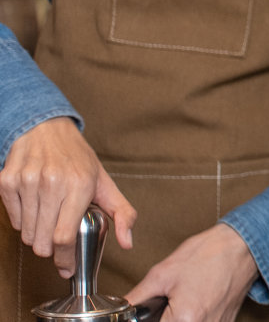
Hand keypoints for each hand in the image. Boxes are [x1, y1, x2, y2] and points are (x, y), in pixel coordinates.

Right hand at [0, 116, 135, 275]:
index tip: (67, 267)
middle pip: (42, 241)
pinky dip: (24, 222)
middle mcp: (51, 183)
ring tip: (49, 219)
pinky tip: (35, 206)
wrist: (46, 129)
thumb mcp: (105, 182)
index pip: (65, 236)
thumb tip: (127, 243)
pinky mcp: (7, 182)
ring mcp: (27, 182)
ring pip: (26, 234)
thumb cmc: (78, 159)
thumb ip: (122, 213)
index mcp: (79, 185)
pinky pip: (13, 221)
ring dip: (37, 236)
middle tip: (59, 240)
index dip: (65, 258)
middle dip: (51, 249)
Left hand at [126, 223, 257, 321]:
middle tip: (163, 305)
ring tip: (179, 302)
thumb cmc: (209, 254)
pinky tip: (192, 303)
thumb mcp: (163, 273)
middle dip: (162, 318)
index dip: (146, 321)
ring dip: (176, 318)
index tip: (148, 313)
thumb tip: (120, 309)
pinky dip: (193, 318)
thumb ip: (136, 297)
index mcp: (184, 319)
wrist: (242, 246)